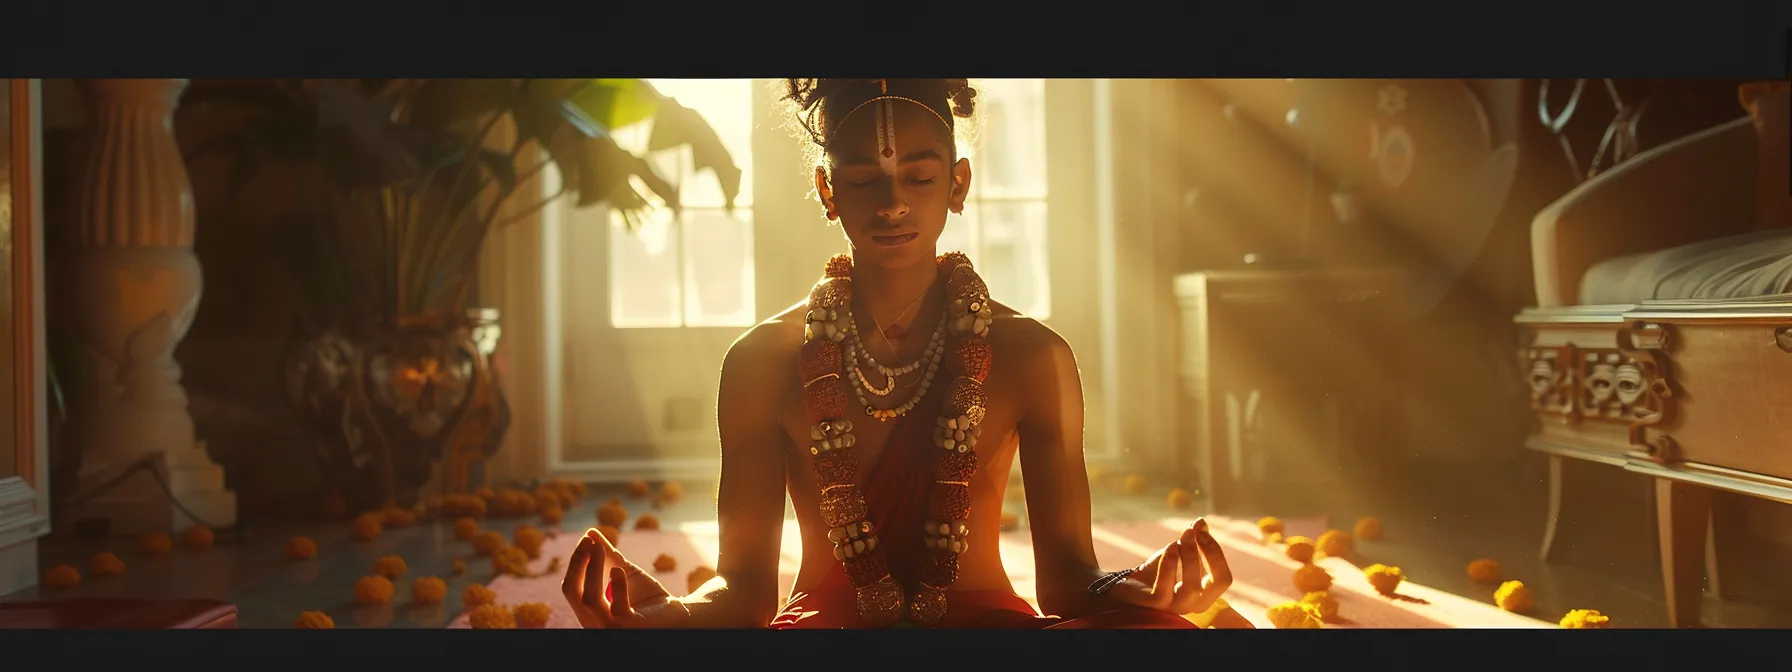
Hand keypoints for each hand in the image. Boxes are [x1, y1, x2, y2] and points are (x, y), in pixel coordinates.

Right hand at [561, 528, 687, 627]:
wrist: (678, 613)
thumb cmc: (649, 597)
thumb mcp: (624, 572)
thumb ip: (608, 556)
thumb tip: (590, 532)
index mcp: (590, 612)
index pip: (571, 588)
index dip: (575, 563)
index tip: (585, 540)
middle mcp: (596, 623)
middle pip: (574, 593)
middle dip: (578, 563)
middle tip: (589, 542)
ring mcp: (613, 629)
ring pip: (591, 600)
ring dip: (593, 570)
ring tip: (600, 549)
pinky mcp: (633, 628)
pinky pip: (618, 610)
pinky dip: (617, 587)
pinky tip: (618, 570)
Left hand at [1104, 518, 1233, 615]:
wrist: (1124, 587)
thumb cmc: (1154, 573)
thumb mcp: (1175, 553)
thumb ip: (1190, 540)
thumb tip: (1201, 522)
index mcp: (1203, 594)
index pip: (1223, 578)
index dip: (1216, 553)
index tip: (1201, 529)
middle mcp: (1193, 604)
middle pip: (1215, 584)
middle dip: (1206, 553)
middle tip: (1192, 531)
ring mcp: (1174, 608)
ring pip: (1191, 588)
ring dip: (1189, 557)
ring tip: (1179, 538)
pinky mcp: (1153, 606)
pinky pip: (1164, 591)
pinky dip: (1169, 566)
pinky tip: (1168, 548)